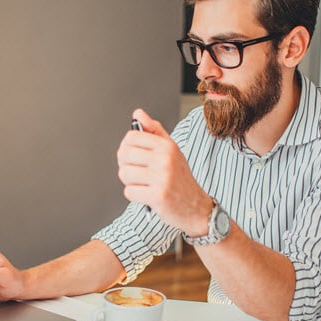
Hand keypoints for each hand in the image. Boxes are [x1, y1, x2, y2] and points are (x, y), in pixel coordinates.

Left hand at [117, 109, 211, 236]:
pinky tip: (147, 195)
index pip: (131, 137)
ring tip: (143, 184)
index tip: (133, 156)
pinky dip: (135, 195)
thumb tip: (138, 114)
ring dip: (129, 182)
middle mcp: (165, 159)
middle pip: (124, 154)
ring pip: (124, 173)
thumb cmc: (180, 178)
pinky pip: (129, 192)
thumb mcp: (171, 151)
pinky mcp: (157, 196)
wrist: (196, 207)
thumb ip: (154, 131)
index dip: (126, 147)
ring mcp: (162, 178)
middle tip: (136, 172)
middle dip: (125, 165)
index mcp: (167, 146)